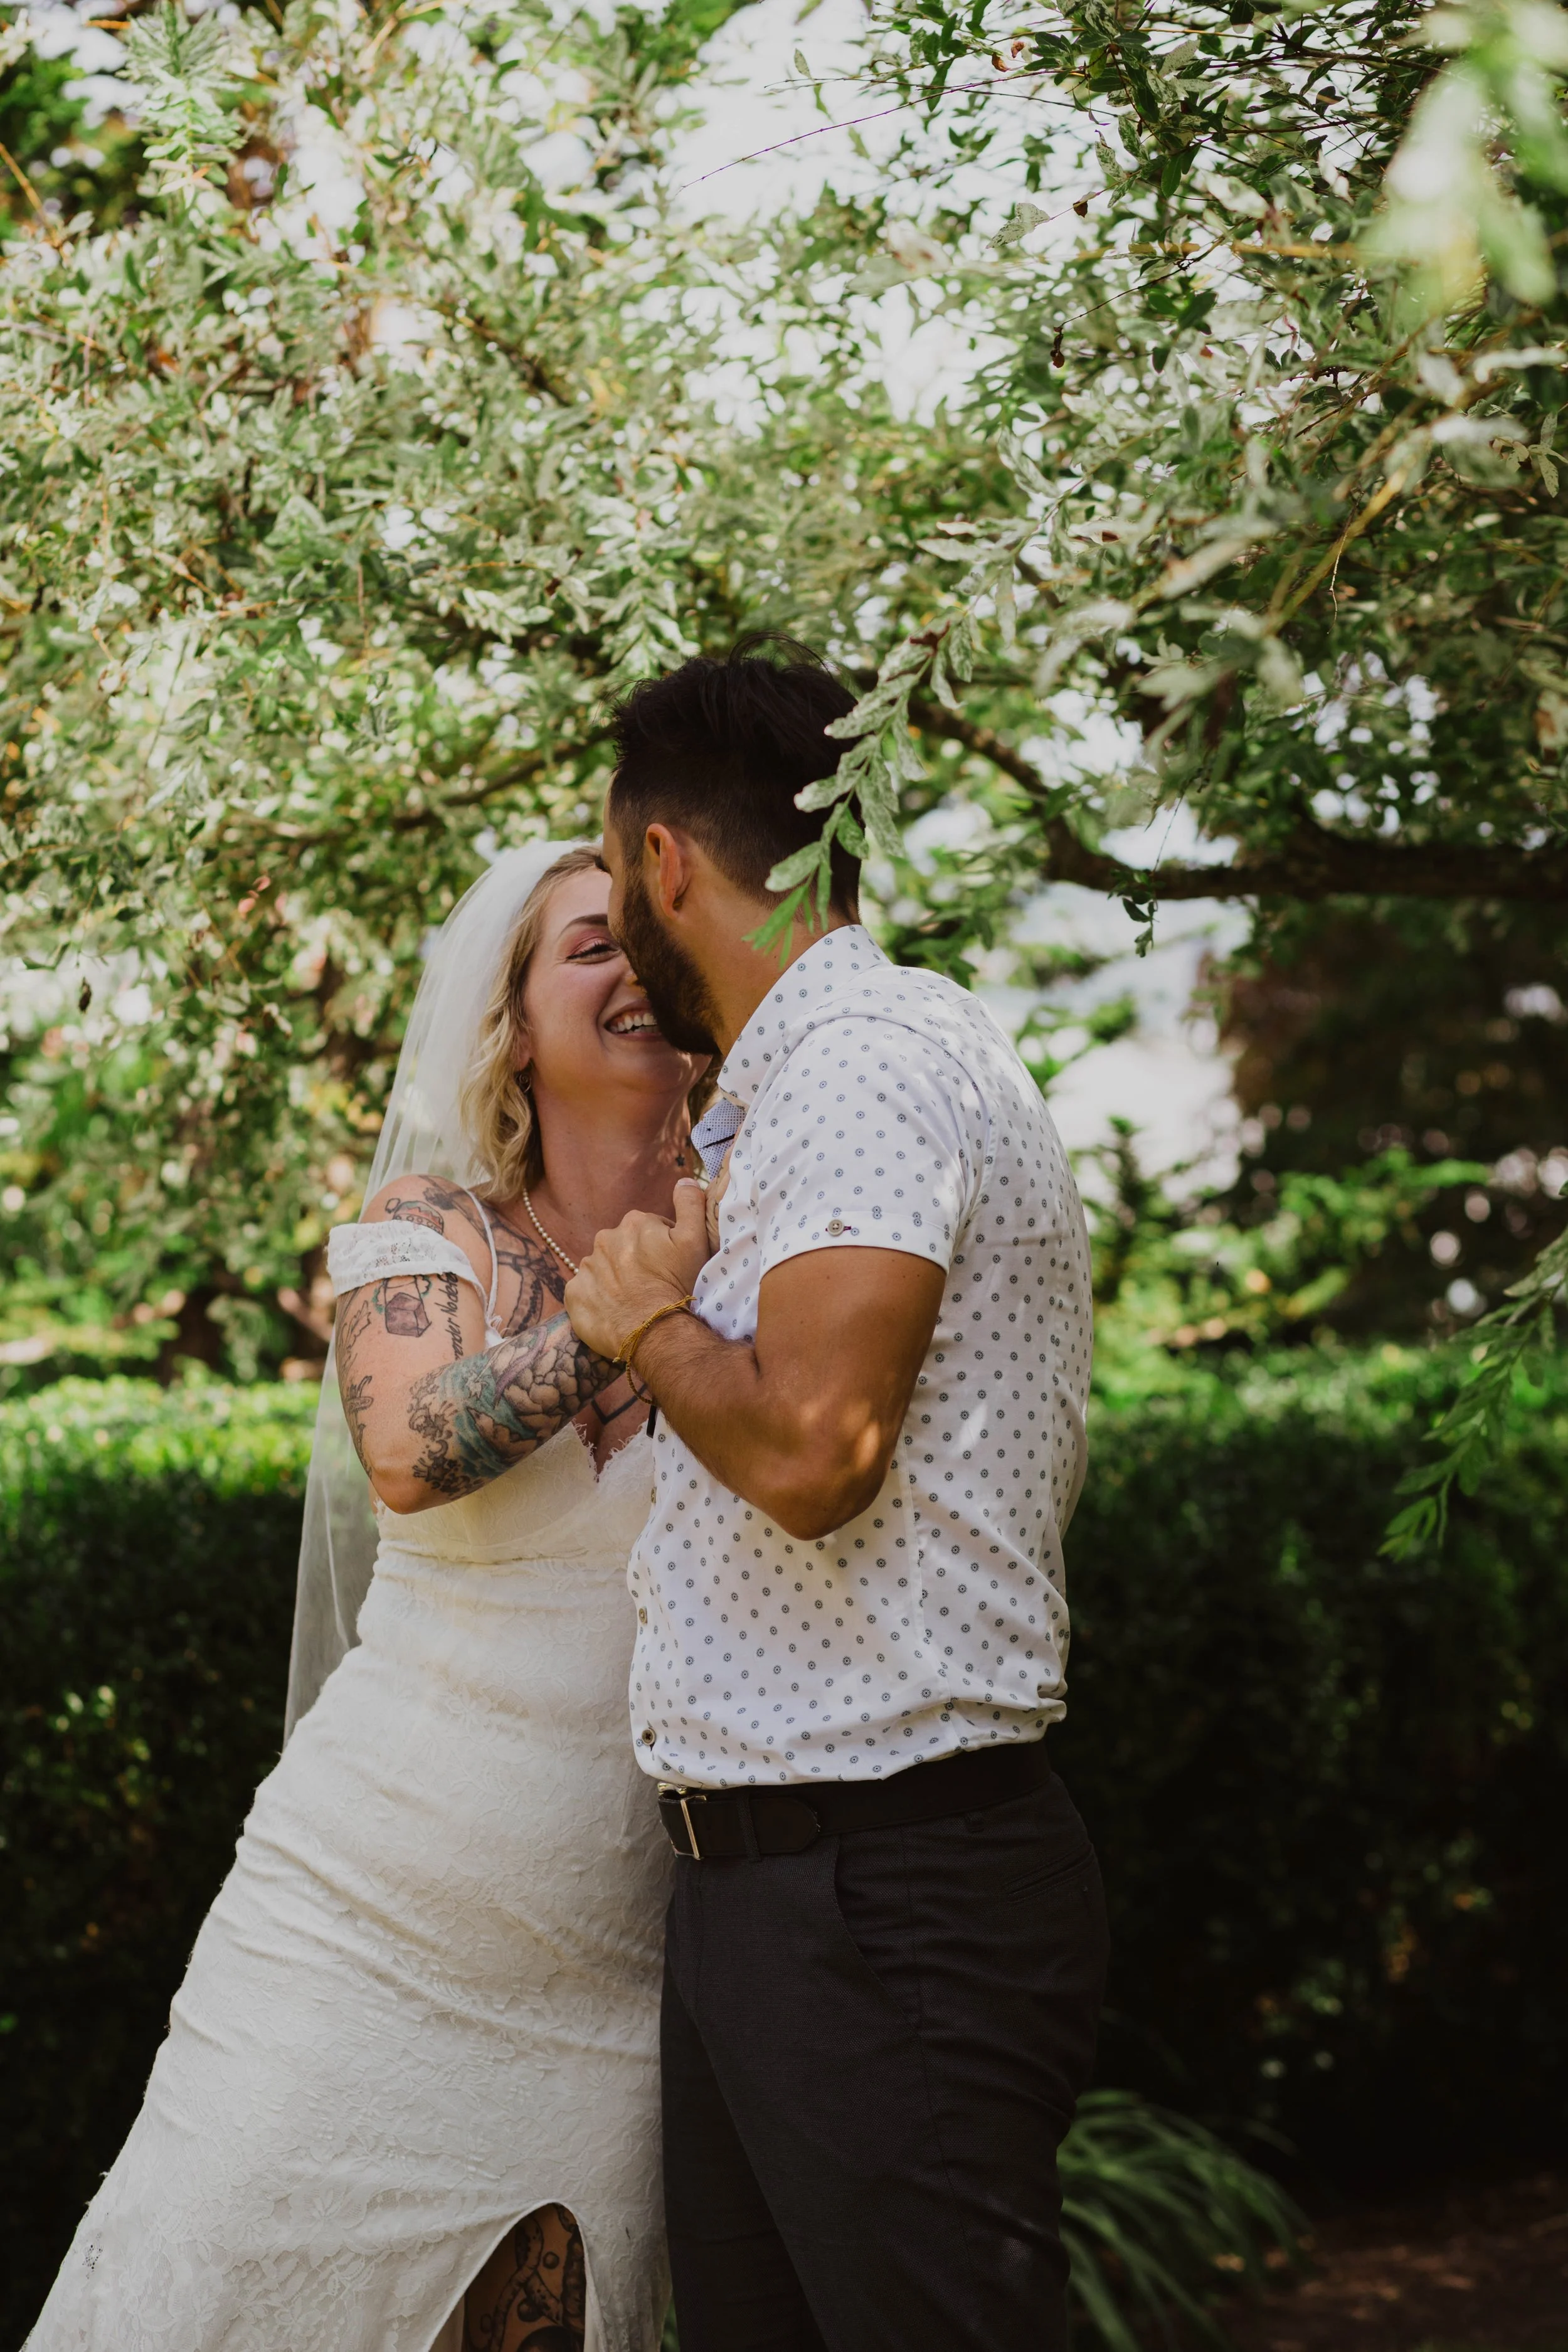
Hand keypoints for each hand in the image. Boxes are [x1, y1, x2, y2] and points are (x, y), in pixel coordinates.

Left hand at [564, 1181, 711, 1360]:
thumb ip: (690, 1204)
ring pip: (603, 1269)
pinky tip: (614, 1310)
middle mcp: (605, 1239)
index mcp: (634, 1222)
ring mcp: (587, 1267)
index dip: (662, 1248)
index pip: (649, 1229)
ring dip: (615, 1280)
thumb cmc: (678, 1285)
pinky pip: (585, 1291)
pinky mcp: (574, 1294)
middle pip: (623, 1247)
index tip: (670, 1266)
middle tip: (652, 1284)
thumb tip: (683, 1181)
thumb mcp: (696, 1240)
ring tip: (634, 1300)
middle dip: (635, 1261)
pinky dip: (597, 1299)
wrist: (654, 1331)